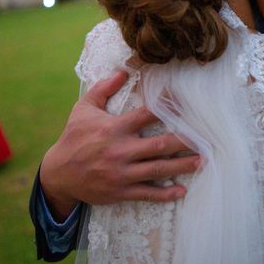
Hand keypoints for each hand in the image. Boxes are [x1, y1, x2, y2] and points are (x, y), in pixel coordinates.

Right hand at [40, 71, 199, 221]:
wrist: (57, 174)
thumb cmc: (73, 138)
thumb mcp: (84, 109)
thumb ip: (103, 89)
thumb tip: (123, 70)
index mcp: (114, 128)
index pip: (147, 114)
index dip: (168, 107)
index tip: (187, 102)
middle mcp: (120, 151)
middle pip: (160, 144)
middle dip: (184, 141)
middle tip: (206, 137)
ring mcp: (122, 173)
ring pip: (158, 169)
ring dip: (182, 165)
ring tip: (203, 160)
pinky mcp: (120, 191)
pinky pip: (147, 193)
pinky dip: (165, 193)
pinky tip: (182, 190)